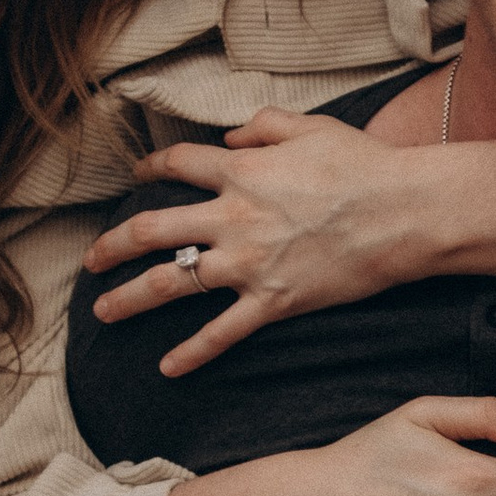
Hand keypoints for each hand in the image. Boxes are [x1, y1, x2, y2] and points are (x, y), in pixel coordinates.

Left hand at [89, 110, 436, 375]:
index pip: (176, 166)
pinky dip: (191, 354)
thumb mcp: (310, 127)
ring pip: (170, 284)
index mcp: (240, 171)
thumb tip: (231, 138)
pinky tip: (166, 368)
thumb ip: (263, 127)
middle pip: (151, 230)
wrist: (405, 213)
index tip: (136, 176)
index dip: (149, 168)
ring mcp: (249, 263)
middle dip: (112, 245)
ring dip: (129, 299)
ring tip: (103, 310)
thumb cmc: (365, 166)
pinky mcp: (273, 302)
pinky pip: (221, 333)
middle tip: (90, 259)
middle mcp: (232, 218)